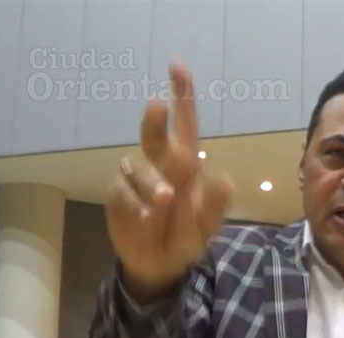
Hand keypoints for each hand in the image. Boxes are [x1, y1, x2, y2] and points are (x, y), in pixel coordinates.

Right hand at [106, 62, 234, 302]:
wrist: (161, 265)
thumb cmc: (187, 236)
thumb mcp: (209, 226)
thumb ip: (217, 205)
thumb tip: (224, 177)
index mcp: (187, 165)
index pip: (187, 125)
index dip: (183, 96)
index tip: (177, 66)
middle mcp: (160, 165)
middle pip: (155, 136)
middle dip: (155, 120)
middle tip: (157, 105)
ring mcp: (137, 180)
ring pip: (139, 167)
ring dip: (152, 182)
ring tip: (165, 202)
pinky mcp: (119, 196)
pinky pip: (123, 192)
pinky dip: (135, 205)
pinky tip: (144, 218)